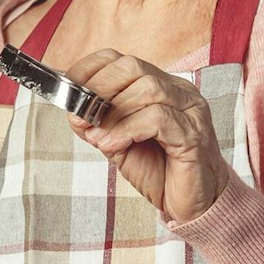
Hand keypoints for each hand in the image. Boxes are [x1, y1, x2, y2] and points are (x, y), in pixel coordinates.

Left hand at [62, 50, 232, 224]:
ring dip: (113, 113)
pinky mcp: (194, 133)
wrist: (193, 203)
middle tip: (81, 116)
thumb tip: (73, 110)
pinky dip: (128, 129)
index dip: (89, 71)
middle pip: (133, 67)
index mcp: (160, 86)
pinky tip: (114, 145)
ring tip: (97, 137)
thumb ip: (98, 124)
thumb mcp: (118, 143)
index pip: (120, 60)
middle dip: (99, 89)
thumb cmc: (160, 171)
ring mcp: (190, 110)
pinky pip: (158, 118)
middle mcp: (178, 92)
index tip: (69, 93)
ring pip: (147, 89)